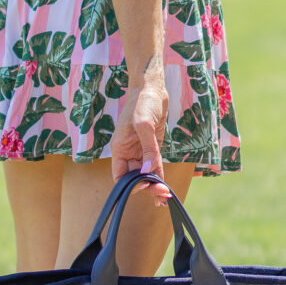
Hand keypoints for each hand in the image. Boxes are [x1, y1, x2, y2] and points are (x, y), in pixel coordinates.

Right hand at [110, 65, 167, 192]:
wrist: (152, 87)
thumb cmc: (143, 102)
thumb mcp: (144, 125)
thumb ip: (148, 149)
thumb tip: (149, 171)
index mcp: (120, 148)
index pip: (120, 175)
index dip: (130, 185)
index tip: (145, 186)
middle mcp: (128, 152)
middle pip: (134, 177)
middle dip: (147, 187)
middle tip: (161, 194)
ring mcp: (140, 149)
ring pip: (146, 173)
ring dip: (154, 185)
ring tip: (165, 196)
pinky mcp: (152, 146)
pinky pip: (155, 165)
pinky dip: (159, 176)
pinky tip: (165, 187)